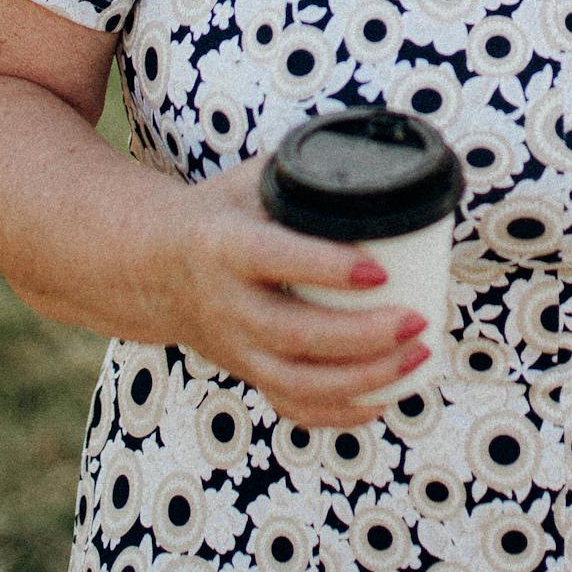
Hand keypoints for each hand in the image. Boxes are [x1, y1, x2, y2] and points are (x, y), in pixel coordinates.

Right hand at [159, 159, 432, 427]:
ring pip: (296, 380)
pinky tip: (385, 399)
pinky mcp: (246, 373)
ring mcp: (234, 347)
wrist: (154, 268)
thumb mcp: (248, 180)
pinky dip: (338, 412)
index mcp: (223, 245)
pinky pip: (291, 406)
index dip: (325, 267)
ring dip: (363, 378)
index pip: (273, 259)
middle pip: (293, 334)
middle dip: (361, 336)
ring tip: (417, 356)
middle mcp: (226, 304)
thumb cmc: (220, 215)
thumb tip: (380, 159)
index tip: (378, 269)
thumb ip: (303, 171)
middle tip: (417, 320)